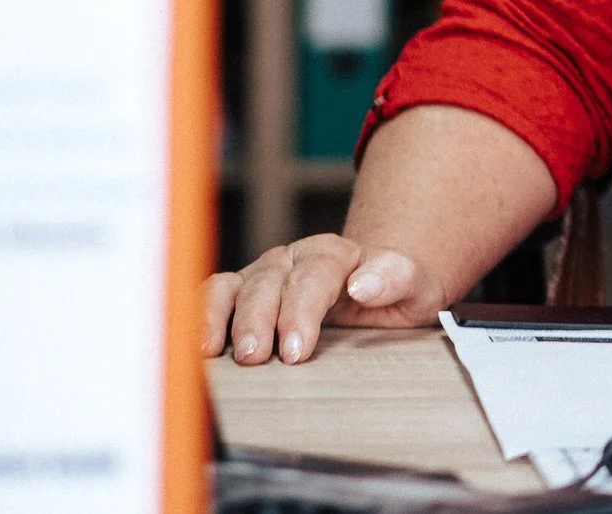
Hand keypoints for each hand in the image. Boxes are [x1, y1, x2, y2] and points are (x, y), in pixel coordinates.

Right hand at [200, 235, 445, 364]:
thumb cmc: (396, 294)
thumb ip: (397, 278)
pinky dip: (197, 316)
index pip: (314, 277)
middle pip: (269, 282)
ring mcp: (264, 276)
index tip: (297, 348)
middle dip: (258, 320)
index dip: (301, 311)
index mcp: (337, 255)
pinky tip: (194, 345)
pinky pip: (211, 296)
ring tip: (213, 352)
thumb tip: (364, 284)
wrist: (380, 292)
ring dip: (220, 318)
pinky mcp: (240, 294)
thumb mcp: (418, 287)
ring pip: (233, 287)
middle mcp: (294, 260)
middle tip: (256, 357)